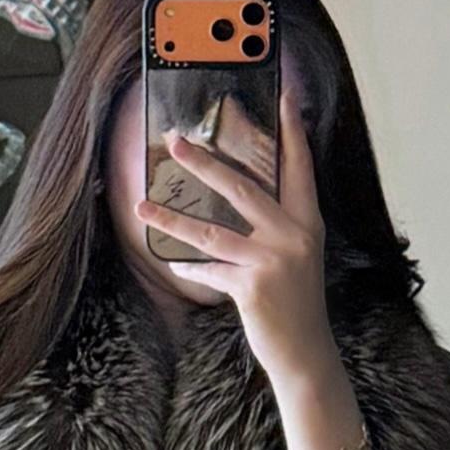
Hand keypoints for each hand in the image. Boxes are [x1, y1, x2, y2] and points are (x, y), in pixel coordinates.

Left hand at [143, 88, 332, 389]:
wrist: (306, 353)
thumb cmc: (295, 302)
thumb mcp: (296, 256)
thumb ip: (276, 226)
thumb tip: (240, 196)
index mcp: (307, 222)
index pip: (299, 167)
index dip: (292, 131)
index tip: (284, 96)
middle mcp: (294, 235)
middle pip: (242, 188)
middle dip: (205, 163)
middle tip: (175, 142)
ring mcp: (273, 261)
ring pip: (212, 231)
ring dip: (173, 217)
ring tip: (142, 205)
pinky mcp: (252, 287)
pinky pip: (209, 270)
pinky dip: (191, 269)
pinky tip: (177, 267)